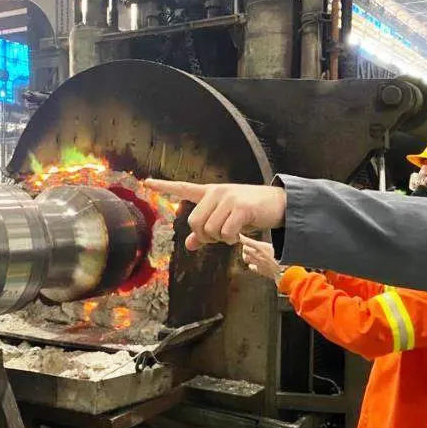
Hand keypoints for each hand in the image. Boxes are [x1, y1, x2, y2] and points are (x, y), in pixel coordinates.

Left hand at [144, 179, 285, 250]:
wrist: (280, 204)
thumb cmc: (252, 212)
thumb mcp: (226, 219)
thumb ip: (207, 230)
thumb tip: (190, 245)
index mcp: (211, 193)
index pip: (184, 188)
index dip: (164, 186)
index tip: (146, 182)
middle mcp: (216, 193)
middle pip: (195, 223)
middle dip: (205, 236)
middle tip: (220, 237)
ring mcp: (228, 199)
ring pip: (210, 230)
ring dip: (221, 239)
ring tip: (234, 232)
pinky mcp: (240, 208)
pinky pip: (225, 233)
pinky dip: (232, 240)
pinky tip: (240, 235)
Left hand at [240, 235, 281, 280]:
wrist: (286, 270)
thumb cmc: (283, 257)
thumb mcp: (278, 245)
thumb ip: (270, 241)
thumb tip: (272, 235)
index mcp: (261, 247)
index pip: (246, 241)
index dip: (242, 238)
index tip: (240, 235)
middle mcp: (257, 255)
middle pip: (244, 249)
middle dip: (245, 246)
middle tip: (246, 244)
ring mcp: (257, 263)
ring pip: (245, 258)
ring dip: (246, 255)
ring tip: (248, 253)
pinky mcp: (259, 270)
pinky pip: (251, 267)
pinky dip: (251, 265)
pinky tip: (253, 263)